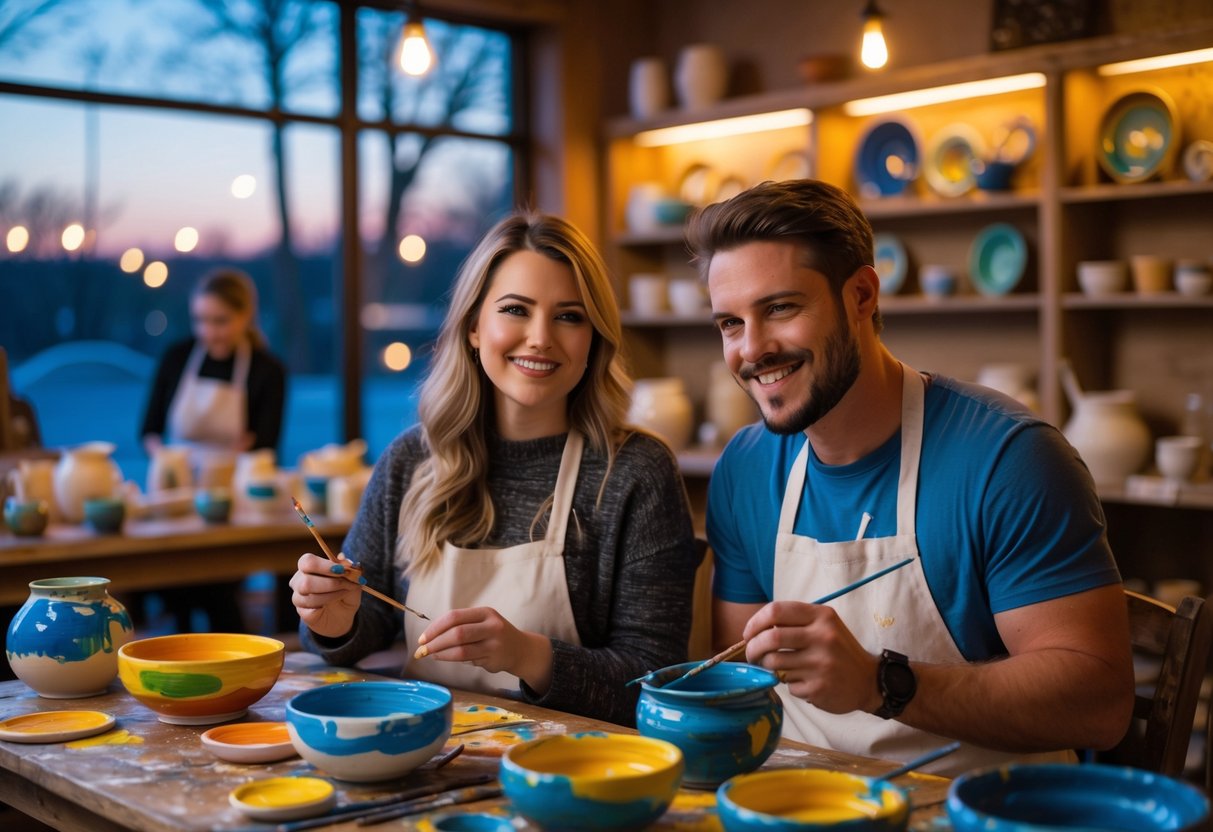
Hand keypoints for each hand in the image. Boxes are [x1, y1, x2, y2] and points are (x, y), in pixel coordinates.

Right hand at [289, 552, 362, 637]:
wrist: (343, 616)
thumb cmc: (345, 593)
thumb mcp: (352, 580)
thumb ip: (348, 568)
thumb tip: (342, 556)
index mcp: (308, 568)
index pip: (307, 561)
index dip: (324, 565)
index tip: (343, 570)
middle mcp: (299, 581)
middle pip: (305, 579)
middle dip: (330, 582)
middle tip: (347, 584)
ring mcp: (299, 598)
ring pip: (310, 596)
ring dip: (332, 593)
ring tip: (345, 592)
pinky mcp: (303, 613)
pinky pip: (312, 609)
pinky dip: (327, 604)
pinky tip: (336, 602)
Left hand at [414, 607, 552, 692]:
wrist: (521, 649)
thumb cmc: (494, 635)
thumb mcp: (482, 622)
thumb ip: (461, 625)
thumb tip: (429, 636)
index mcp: (485, 612)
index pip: (454, 617)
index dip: (435, 627)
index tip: (422, 638)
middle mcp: (491, 626)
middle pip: (457, 633)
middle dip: (435, 642)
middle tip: (421, 650)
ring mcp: (494, 643)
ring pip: (461, 649)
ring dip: (441, 653)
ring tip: (429, 655)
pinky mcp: (493, 659)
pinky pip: (467, 660)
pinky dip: (450, 659)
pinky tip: (442, 658)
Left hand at [742, 601, 880, 714]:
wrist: (869, 681)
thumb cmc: (838, 650)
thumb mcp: (824, 625)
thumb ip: (795, 622)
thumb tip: (755, 630)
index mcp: (822, 616)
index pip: (776, 611)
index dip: (755, 622)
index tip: (748, 634)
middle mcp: (823, 637)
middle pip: (770, 638)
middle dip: (752, 648)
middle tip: (751, 655)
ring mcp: (821, 664)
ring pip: (774, 663)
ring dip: (768, 667)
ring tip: (775, 668)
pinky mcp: (818, 688)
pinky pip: (788, 685)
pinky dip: (789, 684)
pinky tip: (802, 681)